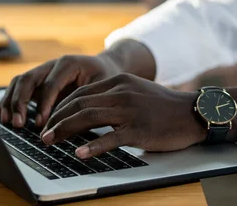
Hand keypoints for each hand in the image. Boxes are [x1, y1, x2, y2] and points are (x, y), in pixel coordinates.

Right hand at [0, 54, 122, 127]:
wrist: (104, 66)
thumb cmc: (104, 77)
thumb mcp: (101, 86)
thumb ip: (85, 100)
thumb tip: (71, 122)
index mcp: (68, 64)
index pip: (50, 84)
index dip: (43, 104)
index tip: (40, 123)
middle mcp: (51, 65)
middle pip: (29, 79)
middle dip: (20, 102)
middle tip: (17, 123)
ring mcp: (42, 71)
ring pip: (19, 82)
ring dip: (10, 101)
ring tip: (5, 120)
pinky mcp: (37, 81)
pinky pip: (18, 87)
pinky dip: (7, 99)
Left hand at [40, 73, 206, 158]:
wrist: (193, 113)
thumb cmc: (164, 106)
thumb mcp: (136, 92)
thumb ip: (113, 97)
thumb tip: (87, 111)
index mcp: (119, 82)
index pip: (80, 92)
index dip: (60, 107)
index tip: (48, 120)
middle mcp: (122, 92)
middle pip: (79, 103)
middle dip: (56, 119)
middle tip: (42, 134)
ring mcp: (130, 110)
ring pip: (88, 117)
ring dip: (65, 130)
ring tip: (50, 141)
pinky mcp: (139, 129)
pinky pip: (111, 137)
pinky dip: (93, 146)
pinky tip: (80, 153)